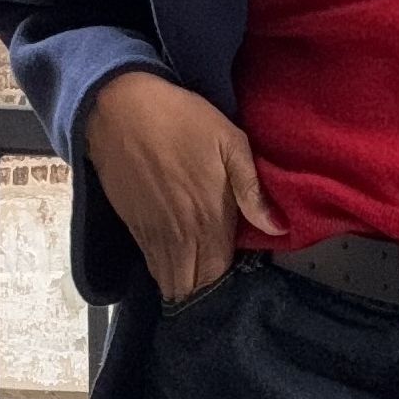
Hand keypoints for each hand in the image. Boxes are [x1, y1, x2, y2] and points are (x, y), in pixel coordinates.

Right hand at [84, 68, 283, 301]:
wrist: (119, 110)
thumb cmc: (181, 120)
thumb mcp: (230, 142)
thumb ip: (252, 190)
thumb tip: (279, 229)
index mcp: (209, 219)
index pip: (221, 273)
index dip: (229, 279)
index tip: (237, 272)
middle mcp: (180, 235)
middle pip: (195, 285)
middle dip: (207, 288)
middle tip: (218, 279)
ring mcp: (153, 235)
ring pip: (170, 282)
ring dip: (184, 285)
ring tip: (196, 278)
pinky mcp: (133, 228)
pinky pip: (151, 266)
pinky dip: (164, 271)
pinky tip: (175, 262)